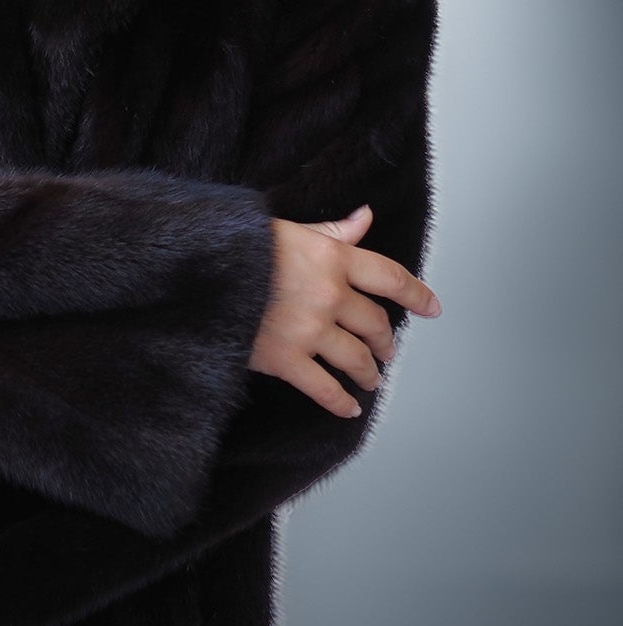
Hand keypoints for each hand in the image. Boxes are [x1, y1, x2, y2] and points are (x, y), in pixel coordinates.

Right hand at [251, 203, 441, 418]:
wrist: (195, 273)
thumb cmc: (235, 247)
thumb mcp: (287, 229)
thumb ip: (330, 231)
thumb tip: (364, 218)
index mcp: (333, 258)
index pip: (390, 277)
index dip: (416, 294)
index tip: (431, 308)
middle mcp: (329, 295)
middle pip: (375, 323)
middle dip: (385, 340)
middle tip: (387, 350)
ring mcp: (309, 330)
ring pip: (356, 358)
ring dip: (368, 372)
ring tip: (370, 379)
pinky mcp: (285, 359)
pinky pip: (324, 388)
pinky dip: (340, 402)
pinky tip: (348, 408)